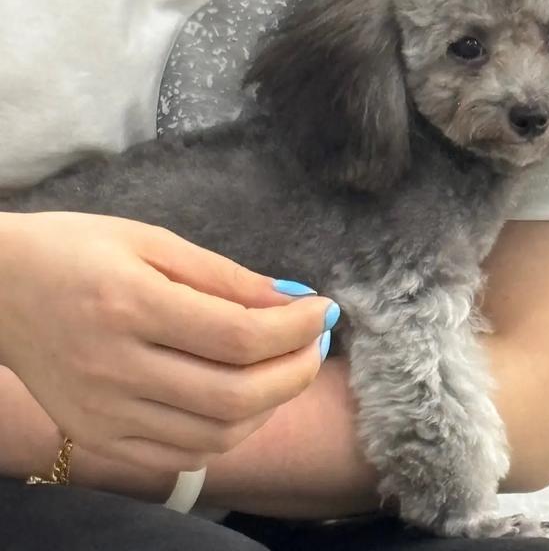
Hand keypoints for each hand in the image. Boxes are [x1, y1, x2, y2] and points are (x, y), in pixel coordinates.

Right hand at [0, 211, 336, 471]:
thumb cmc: (76, 251)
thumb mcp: (152, 241)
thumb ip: (225, 276)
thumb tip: (290, 299)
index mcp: (130, 306)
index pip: (239, 336)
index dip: (297, 326)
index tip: (323, 308)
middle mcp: (115, 368)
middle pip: (234, 395)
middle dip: (296, 372)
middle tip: (316, 343)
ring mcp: (103, 413)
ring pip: (215, 435)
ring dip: (270, 406)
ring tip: (287, 368)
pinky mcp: (96, 436)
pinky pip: (181, 456)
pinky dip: (227, 434)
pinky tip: (243, 400)